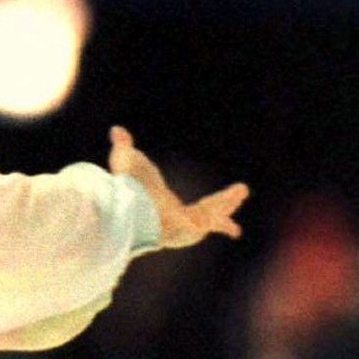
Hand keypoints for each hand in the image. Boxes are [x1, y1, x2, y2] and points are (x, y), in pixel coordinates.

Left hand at [109, 125, 248, 249]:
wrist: (128, 206)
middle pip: (205, 217)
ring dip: (227, 202)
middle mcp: (177, 222)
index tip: (200, 217)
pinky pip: (214, 216)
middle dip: (221, 212)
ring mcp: (186, 227)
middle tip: (235, 224)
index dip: (196, 213)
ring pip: (212, 215)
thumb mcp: (125, 158)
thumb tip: (117, 130)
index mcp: (164, 209)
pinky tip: (239, 192)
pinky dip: (225, 203)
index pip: (185, 212)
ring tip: (242, 189)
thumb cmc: (127, 185)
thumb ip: (123, 145)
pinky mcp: (193, 228)